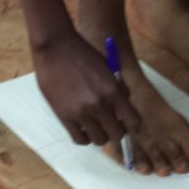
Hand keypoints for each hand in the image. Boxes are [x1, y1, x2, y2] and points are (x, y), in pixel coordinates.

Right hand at [33, 31, 139, 145]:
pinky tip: (84, 129)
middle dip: (117, 131)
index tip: (129, 125)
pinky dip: (85, 137)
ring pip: (99, 140)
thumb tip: (125, 103)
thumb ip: (118, 87)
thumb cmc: (83, 53)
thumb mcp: (108, 68)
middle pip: (117, 134)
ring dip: (101, 135)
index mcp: (113, 91)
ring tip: (97, 127)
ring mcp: (81, 114)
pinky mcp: (64, 117)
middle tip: (113, 125)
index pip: (132, 121)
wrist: (55, 48)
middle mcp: (99, 105)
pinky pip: (79, 139)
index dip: (133, 126)